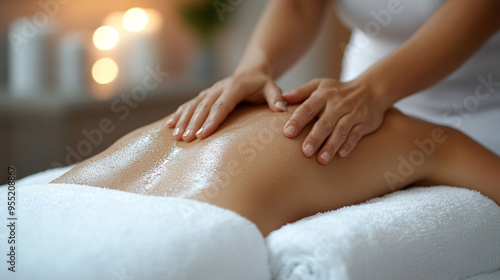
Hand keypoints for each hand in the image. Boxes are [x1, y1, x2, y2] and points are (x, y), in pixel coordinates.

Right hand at [167, 69, 285, 140]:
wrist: (251, 70)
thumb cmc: (262, 83)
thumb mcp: (272, 87)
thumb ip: (276, 98)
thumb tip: (281, 110)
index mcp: (234, 87)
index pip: (221, 106)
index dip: (211, 120)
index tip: (203, 134)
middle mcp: (218, 88)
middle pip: (203, 107)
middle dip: (193, 123)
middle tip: (186, 140)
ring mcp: (210, 91)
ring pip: (193, 105)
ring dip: (184, 120)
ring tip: (177, 136)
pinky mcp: (204, 95)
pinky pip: (189, 104)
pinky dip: (179, 114)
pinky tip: (170, 125)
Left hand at [282, 78, 388, 163]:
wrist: (371, 90)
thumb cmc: (337, 91)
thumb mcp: (319, 85)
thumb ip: (300, 92)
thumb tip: (281, 99)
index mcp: (324, 95)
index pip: (308, 108)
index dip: (298, 120)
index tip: (287, 133)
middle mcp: (338, 104)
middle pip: (325, 122)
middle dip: (315, 138)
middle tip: (305, 152)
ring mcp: (353, 113)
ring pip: (341, 130)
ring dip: (331, 145)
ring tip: (321, 160)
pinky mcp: (365, 123)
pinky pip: (356, 135)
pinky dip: (349, 145)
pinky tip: (341, 155)